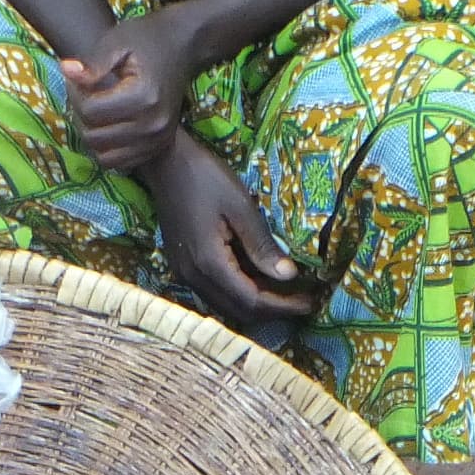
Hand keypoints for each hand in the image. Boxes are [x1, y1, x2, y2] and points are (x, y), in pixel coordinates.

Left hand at [61, 7, 202, 175]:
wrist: (183, 47)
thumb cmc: (147, 39)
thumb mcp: (117, 41)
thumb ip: (92, 62)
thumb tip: (66, 71)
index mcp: (143, 96)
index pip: (90, 111)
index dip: (73, 94)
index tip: (76, 78)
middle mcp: (153, 124)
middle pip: (95, 136)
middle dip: (80, 116)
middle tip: (83, 94)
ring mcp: (158, 139)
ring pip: (105, 156)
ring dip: (92, 136)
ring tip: (94, 111)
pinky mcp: (159, 147)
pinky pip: (121, 163)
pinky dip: (108, 148)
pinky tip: (108, 125)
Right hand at [147, 139, 314, 323]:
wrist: (163, 162)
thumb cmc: (203, 177)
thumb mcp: (240, 206)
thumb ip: (262, 245)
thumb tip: (289, 275)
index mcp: (209, 263)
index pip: (252, 301)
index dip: (283, 306)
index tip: (310, 302)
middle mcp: (193, 277)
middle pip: (239, 311)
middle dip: (274, 311)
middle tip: (303, 301)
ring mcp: (185, 274)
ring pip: (227, 306)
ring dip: (257, 304)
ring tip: (286, 292)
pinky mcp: (183, 267)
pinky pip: (216, 293)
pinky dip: (240, 292)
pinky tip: (259, 278)